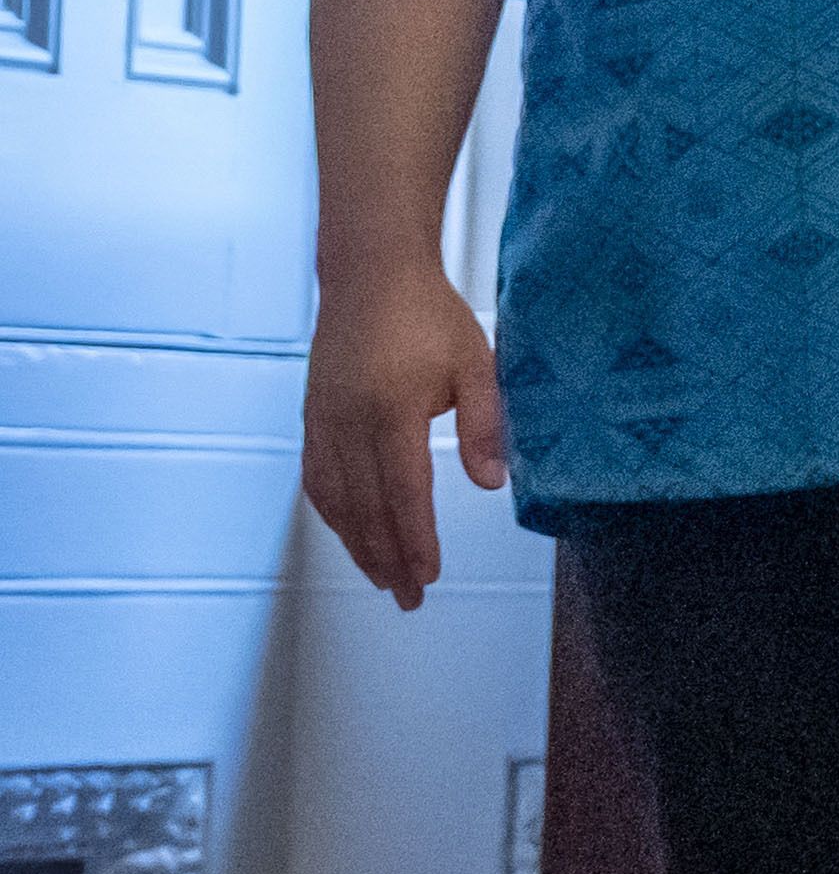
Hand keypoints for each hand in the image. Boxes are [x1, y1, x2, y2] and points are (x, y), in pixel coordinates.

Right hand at [300, 267, 509, 608]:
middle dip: (387, 558)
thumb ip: (486, 424)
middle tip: (409, 598)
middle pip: (365, 508)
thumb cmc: (429, 316)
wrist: (370, 274)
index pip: (404, 493)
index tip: (427, 575)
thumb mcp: (476, 363)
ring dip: (356, 544)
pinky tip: (349, 533)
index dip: (415, 539)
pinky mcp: (311, 417)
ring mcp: (322, 422)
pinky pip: (317, 478)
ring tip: (381, 578)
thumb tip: (492, 485)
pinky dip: (333, 514)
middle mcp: (347, 423)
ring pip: (335, 500)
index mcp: (391, 412)